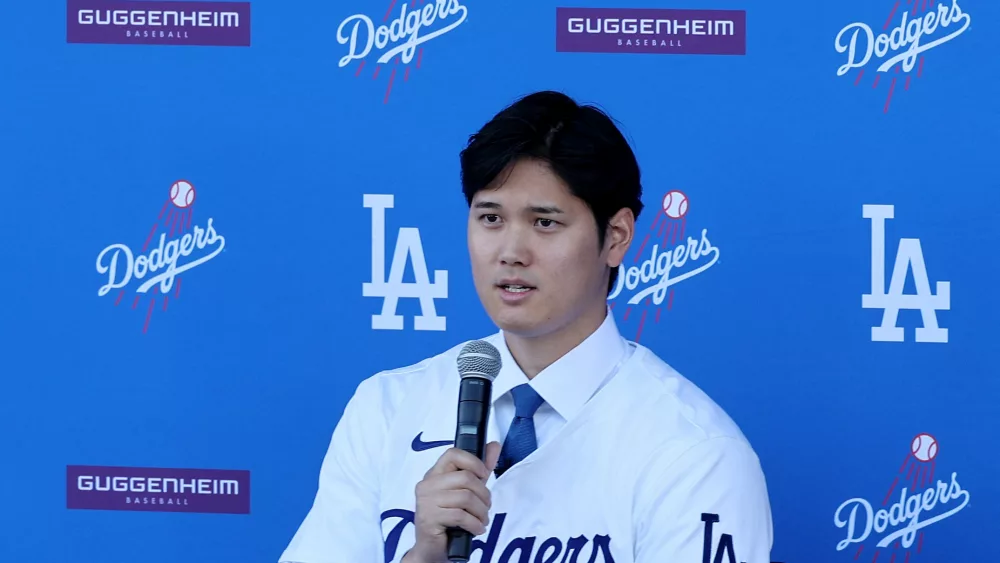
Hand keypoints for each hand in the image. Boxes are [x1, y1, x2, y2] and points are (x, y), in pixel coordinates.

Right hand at [401, 442, 501, 562]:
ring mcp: (426, 502)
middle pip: (465, 477)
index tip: (483, 476)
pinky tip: (476, 529)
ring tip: (482, 520)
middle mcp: (427, 485)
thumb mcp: (467, 491)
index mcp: (434, 474)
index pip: (453, 454)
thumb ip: (480, 469)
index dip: (474, 462)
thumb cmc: (449, 520)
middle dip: (483, 494)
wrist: (432, 550)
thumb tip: (494, 445)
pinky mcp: (428, 519)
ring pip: (465, 497)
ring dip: (481, 512)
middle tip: (486, 506)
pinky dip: (475, 524)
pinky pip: (460, 516)